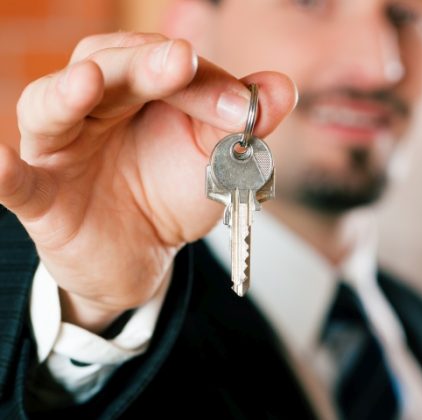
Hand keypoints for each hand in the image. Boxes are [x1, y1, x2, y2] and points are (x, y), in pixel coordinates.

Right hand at [0, 33, 296, 332]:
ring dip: (66, 93)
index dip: (206, 82)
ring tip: (88, 82)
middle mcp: (95, 104)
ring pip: (51, 108)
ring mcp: (62, 148)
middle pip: (110, 66)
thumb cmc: (172, 190)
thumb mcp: (214, 159)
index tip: (246, 108)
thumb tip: (283, 87)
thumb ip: (242, 125)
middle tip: (181, 61)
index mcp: (140, 87)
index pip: (169, 66)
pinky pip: (16, 183)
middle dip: (146, 65)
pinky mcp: (43, 197)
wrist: (142, 254)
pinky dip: (1, 172)